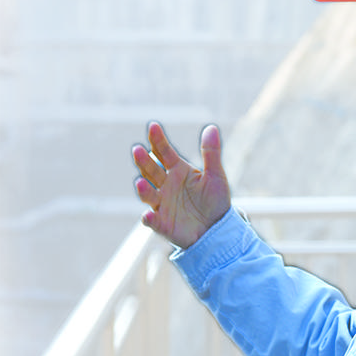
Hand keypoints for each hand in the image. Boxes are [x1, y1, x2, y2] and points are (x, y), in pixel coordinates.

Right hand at [132, 121, 231, 247]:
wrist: (217, 229)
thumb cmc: (215, 200)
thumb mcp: (215, 175)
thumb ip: (211, 153)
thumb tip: (211, 127)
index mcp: (178, 170)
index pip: (165, 152)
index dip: (158, 140)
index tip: (153, 126)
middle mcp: (166, 184)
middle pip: (152, 170)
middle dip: (144, 161)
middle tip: (138, 150)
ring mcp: (162, 203)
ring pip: (148, 194)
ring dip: (143, 189)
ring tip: (141, 182)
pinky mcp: (162, 223)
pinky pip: (152, 221)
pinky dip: (149, 219)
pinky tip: (147, 216)